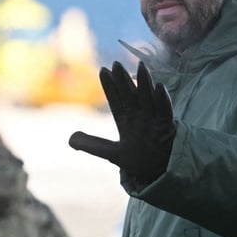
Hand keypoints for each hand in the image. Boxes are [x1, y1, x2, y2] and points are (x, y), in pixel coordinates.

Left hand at [69, 61, 175, 184]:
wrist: (155, 174)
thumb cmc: (135, 160)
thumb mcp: (110, 153)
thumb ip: (92, 145)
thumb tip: (70, 139)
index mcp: (125, 120)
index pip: (116, 100)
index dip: (109, 86)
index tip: (102, 70)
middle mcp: (139, 117)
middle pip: (130, 95)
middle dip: (124, 79)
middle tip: (116, 63)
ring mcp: (152, 120)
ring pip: (148, 98)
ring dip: (144, 83)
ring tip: (141, 66)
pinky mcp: (166, 127)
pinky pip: (165, 111)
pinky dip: (163, 99)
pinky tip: (160, 86)